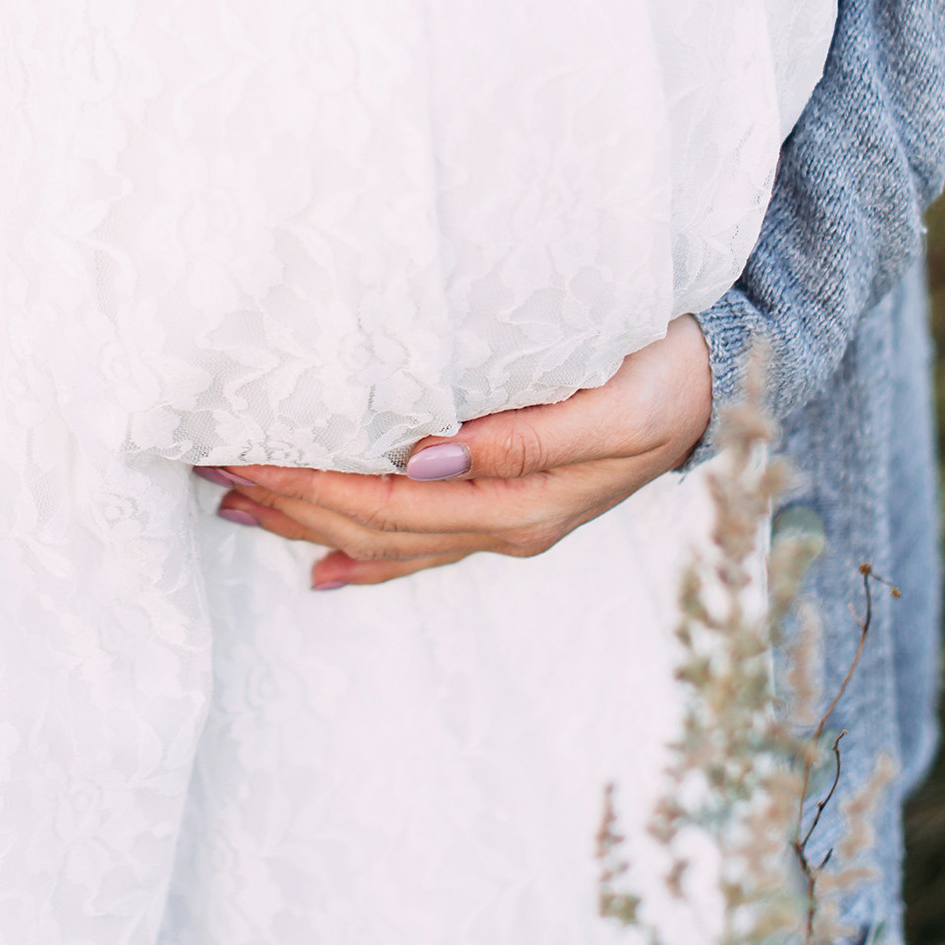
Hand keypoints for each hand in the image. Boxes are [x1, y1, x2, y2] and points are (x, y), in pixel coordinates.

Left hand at [200, 317, 712, 589]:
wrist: (732, 385)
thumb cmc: (672, 378)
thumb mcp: (615, 402)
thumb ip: (525, 438)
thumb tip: (426, 458)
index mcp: (520, 503)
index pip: (388, 504)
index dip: (311, 485)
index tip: (245, 456)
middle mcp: (506, 526)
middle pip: (374, 527)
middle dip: (290, 502)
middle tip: (213, 471)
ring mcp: (509, 525)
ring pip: (389, 539)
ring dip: (309, 521)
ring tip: (237, 504)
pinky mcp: (513, 509)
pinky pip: (426, 547)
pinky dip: (367, 556)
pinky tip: (322, 567)